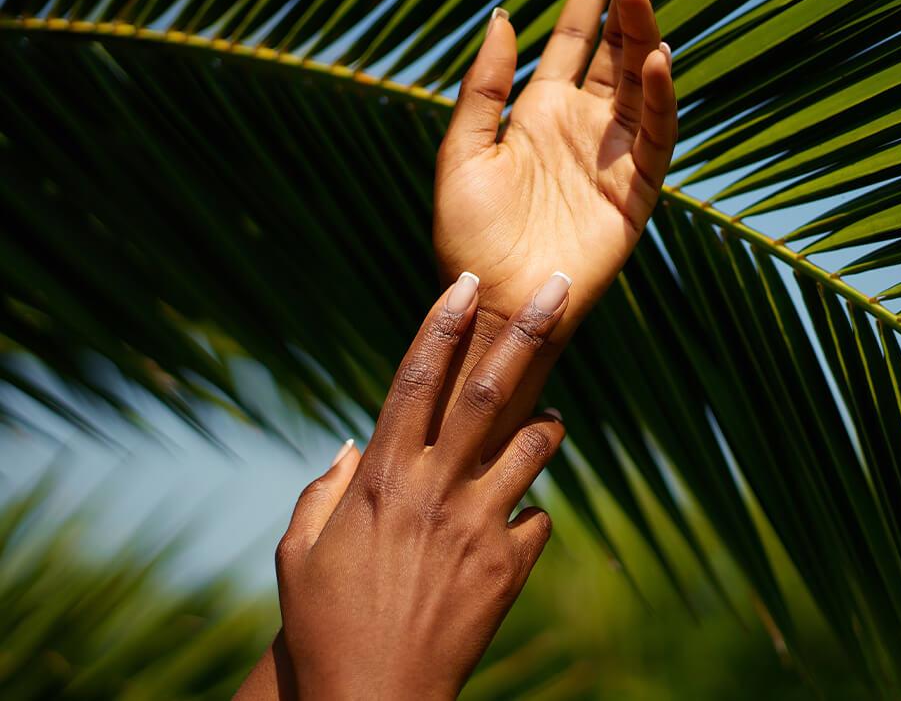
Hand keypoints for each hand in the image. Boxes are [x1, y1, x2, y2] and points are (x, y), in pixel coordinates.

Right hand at [269, 272, 569, 698]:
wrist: (374, 700)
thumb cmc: (325, 624)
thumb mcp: (300, 553)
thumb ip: (325, 490)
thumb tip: (353, 443)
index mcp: (381, 479)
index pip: (414, 381)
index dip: (440, 326)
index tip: (465, 282)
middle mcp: (435, 491)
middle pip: (488, 392)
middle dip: (526, 331)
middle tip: (560, 287)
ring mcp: (479, 527)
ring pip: (533, 446)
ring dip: (547, 423)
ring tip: (551, 418)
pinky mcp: (509, 568)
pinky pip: (536, 518)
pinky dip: (527, 511)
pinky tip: (509, 527)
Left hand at [435, 0, 675, 343]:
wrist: (489, 301)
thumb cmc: (467, 235)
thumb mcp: (463, 151)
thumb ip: (485, 86)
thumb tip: (506, 15)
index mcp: (539, 112)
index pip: (578, 38)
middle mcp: (582, 126)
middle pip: (618, 48)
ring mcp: (611, 157)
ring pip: (639, 83)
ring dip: (644, 34)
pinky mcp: (633, 193)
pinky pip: (653, 138)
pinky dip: (658, 99)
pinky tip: (655, 59)